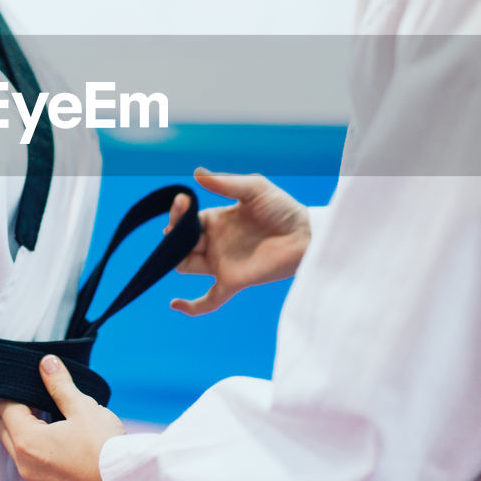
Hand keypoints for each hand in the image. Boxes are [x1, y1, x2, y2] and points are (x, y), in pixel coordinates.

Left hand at [0, 356, 125, 480]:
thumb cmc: (106, 447)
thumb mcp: (82, 407)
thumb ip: (59, 385)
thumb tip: (47, 365)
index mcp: (28, 443)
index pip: (7, 410)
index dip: (18, 394)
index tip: (33, 385)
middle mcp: (28, 467)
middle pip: (7, 432)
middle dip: (18, 414)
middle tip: (40, 401)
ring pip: (23, 454)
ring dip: (31, 435)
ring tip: (56, 421)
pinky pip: (41, 470)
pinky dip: (46, 455)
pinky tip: (69, 445)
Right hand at [168, 167, 310, 316]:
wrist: (307, 234)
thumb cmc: (283, 209)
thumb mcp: (254, 188)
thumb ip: (225, 183)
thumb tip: (196, 173)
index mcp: (216, 220)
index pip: (185, 220)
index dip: (178, 214)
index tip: (181, 202)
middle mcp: (214, 242)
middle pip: (179, 243)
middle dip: (173, 235)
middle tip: (177, 227)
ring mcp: (221, 264)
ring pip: (184, 265)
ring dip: (174, 257)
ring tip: (177, 245)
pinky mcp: (232, 282)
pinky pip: (208, 301)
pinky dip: (191, 307)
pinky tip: (175, 304)